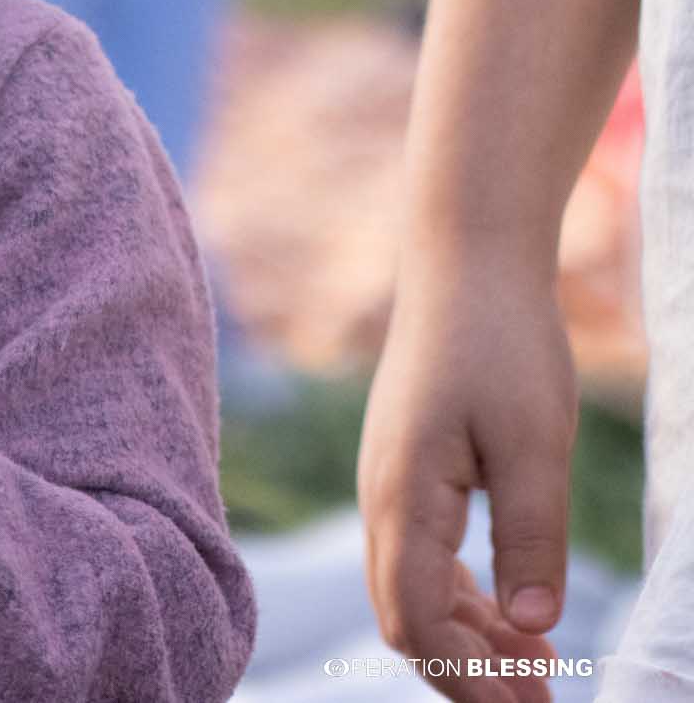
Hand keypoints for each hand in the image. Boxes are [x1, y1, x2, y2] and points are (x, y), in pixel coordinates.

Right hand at [357, 261, 576, 702]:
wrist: (466, 265)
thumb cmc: (501, 344)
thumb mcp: (535, 444)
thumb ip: (531, 538)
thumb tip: (536, 626)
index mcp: (404, 498)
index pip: (413, 619)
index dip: (465, 679)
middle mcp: (384, 500)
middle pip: (405, 617)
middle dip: (466, 675)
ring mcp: (392, 487)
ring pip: (416, 592)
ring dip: (471, 642)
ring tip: (541, 673)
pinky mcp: (411, 473)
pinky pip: (426, 559)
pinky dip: (468, 601)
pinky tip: (518, 615)